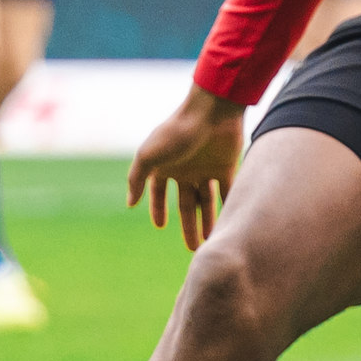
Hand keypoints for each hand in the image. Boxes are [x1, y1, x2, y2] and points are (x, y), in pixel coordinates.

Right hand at [127, 84, 245, 249]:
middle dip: (189, 226)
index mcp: (166, 165)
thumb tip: (130, 203)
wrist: (211, 112)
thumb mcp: (148, 156)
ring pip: (208, 201)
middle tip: (193, 249)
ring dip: (209, 222)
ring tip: (210, 243)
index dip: (159, 209)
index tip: (160, 226)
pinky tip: (229, 225)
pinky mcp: (227, 166)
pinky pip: (228, 191)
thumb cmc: (176, 132)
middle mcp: (186, 168)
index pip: (160, 193)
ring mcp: (207, 167)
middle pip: (188, 203)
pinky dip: (228, 207)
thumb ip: (136, 179)